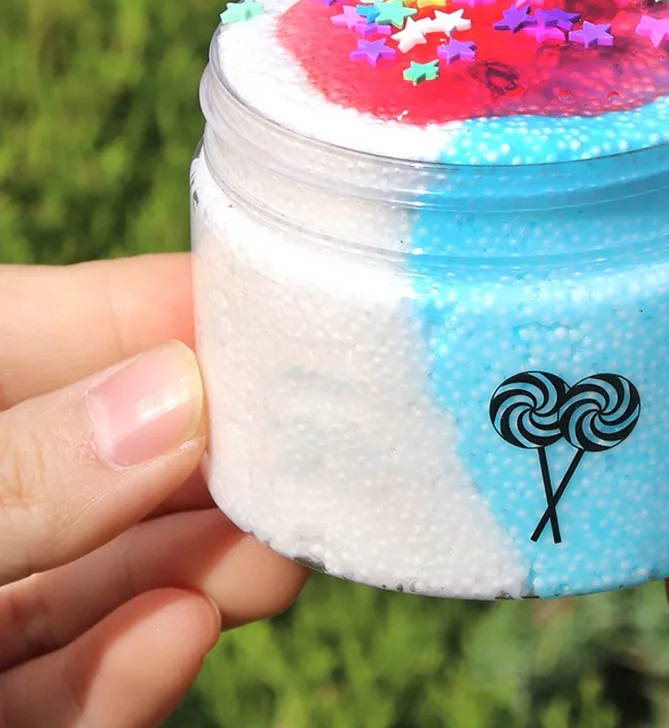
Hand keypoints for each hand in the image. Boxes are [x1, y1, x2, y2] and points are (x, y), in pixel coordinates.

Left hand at [0, 255, 308, 727]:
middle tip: (312, 452)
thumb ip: (17, 474)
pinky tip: (182, 633)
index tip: (284, 307)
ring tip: (272, 558)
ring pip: (94, 571)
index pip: (51, 323)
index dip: (166, 308)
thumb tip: (173, 399)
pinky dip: (119, 672)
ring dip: (192, 565)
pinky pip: (51, 688)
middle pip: (102, 451)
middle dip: (209, 453)